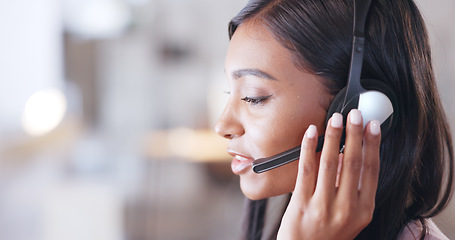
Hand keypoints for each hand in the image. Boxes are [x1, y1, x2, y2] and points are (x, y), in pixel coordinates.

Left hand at [277, 110, 380, 239]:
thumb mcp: (351, 216)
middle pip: (354, 163)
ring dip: (333, 137)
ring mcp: (323, 206)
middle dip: (354, 134)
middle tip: (355, 114)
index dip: (373, 145)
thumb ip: (353, 188)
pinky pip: (306, 170)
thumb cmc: (329, 234)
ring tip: (335, 119)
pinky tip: (311, 132)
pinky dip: (309, 148)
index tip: (372, 125)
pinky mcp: (302, 204)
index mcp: (363, 210)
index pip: (371, 170)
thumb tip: (349, 155)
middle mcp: (346, 208)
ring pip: (330, 163)